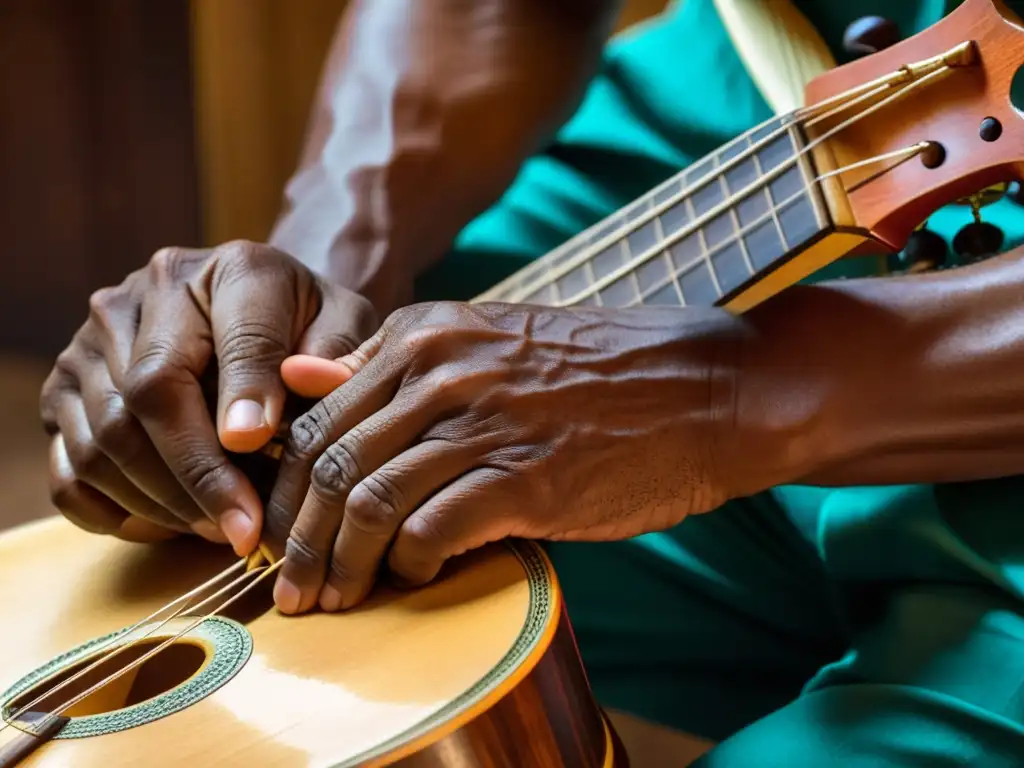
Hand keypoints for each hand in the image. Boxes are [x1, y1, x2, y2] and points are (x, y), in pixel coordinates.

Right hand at [40, 240, 376, 552]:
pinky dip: (114, 511)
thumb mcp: (347, 328)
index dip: (246, 398)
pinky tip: (170, 525)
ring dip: (163, 501)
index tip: (262, 448)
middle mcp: (148, 293)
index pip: (230, 338)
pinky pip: (68, 470)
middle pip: (150, 394)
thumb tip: (311, 384)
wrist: (262, 316)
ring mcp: (93, 342)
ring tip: (222, 529)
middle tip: (247, 528)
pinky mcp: (62, 392)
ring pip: (104, 440)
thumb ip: (339, 355)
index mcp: (232, 270)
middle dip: (201, 475)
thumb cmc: (311, 331)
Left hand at [267, 301, 755, 613]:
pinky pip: (431, 530)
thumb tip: (297, 379)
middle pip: (328, 464)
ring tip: (336, 599)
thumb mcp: (486, 341)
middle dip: (298, 540)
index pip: (318, 417)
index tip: (283, 534)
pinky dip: (409, 563)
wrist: (704, 388)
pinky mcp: (527, 480)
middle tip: (292, 589)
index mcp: (425, 335)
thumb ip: (388, 362)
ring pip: (367, 501)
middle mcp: (443, 372)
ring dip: (341, 564)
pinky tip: (415, 575)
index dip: (285, 487)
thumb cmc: (597, 373)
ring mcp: (485, 423)